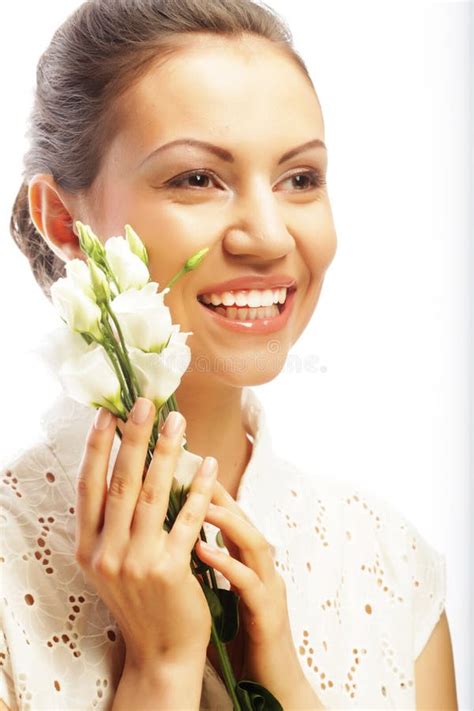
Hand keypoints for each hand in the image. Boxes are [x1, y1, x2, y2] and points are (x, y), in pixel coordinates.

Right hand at [74, 398, 217, 674]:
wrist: (161, 651)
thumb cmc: (140, 598)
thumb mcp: (113, 562)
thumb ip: (113, 522)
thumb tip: (127, 465)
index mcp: (88, 548)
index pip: (89, 487)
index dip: (97, 448)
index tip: (108, 414)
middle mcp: (106, 554)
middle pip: (121, 483)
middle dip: (134, 439)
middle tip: (146, 403)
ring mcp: (136, 564)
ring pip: (153, 496)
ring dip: (167, 454)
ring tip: (179, 422)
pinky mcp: (169, 571)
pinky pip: (187, 520)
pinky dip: (200, 490)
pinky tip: (210, 465)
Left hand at [195, 480, 322, 707]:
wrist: (270, 688)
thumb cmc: (240, 642)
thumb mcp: (220, 597)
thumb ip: (206, 570)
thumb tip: (175, 545)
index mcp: (249, 567)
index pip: (232, 521)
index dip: (211, 494)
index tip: (184, 472)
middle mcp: (263, 572)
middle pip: (247, 522)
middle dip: (222, 496)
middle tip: (195, 473)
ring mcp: (269, 591)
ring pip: (256, 544)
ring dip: (230, 522)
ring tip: (203, 504)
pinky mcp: (268, 616)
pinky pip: (250, 583)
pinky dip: (228, 564)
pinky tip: (204, 551)